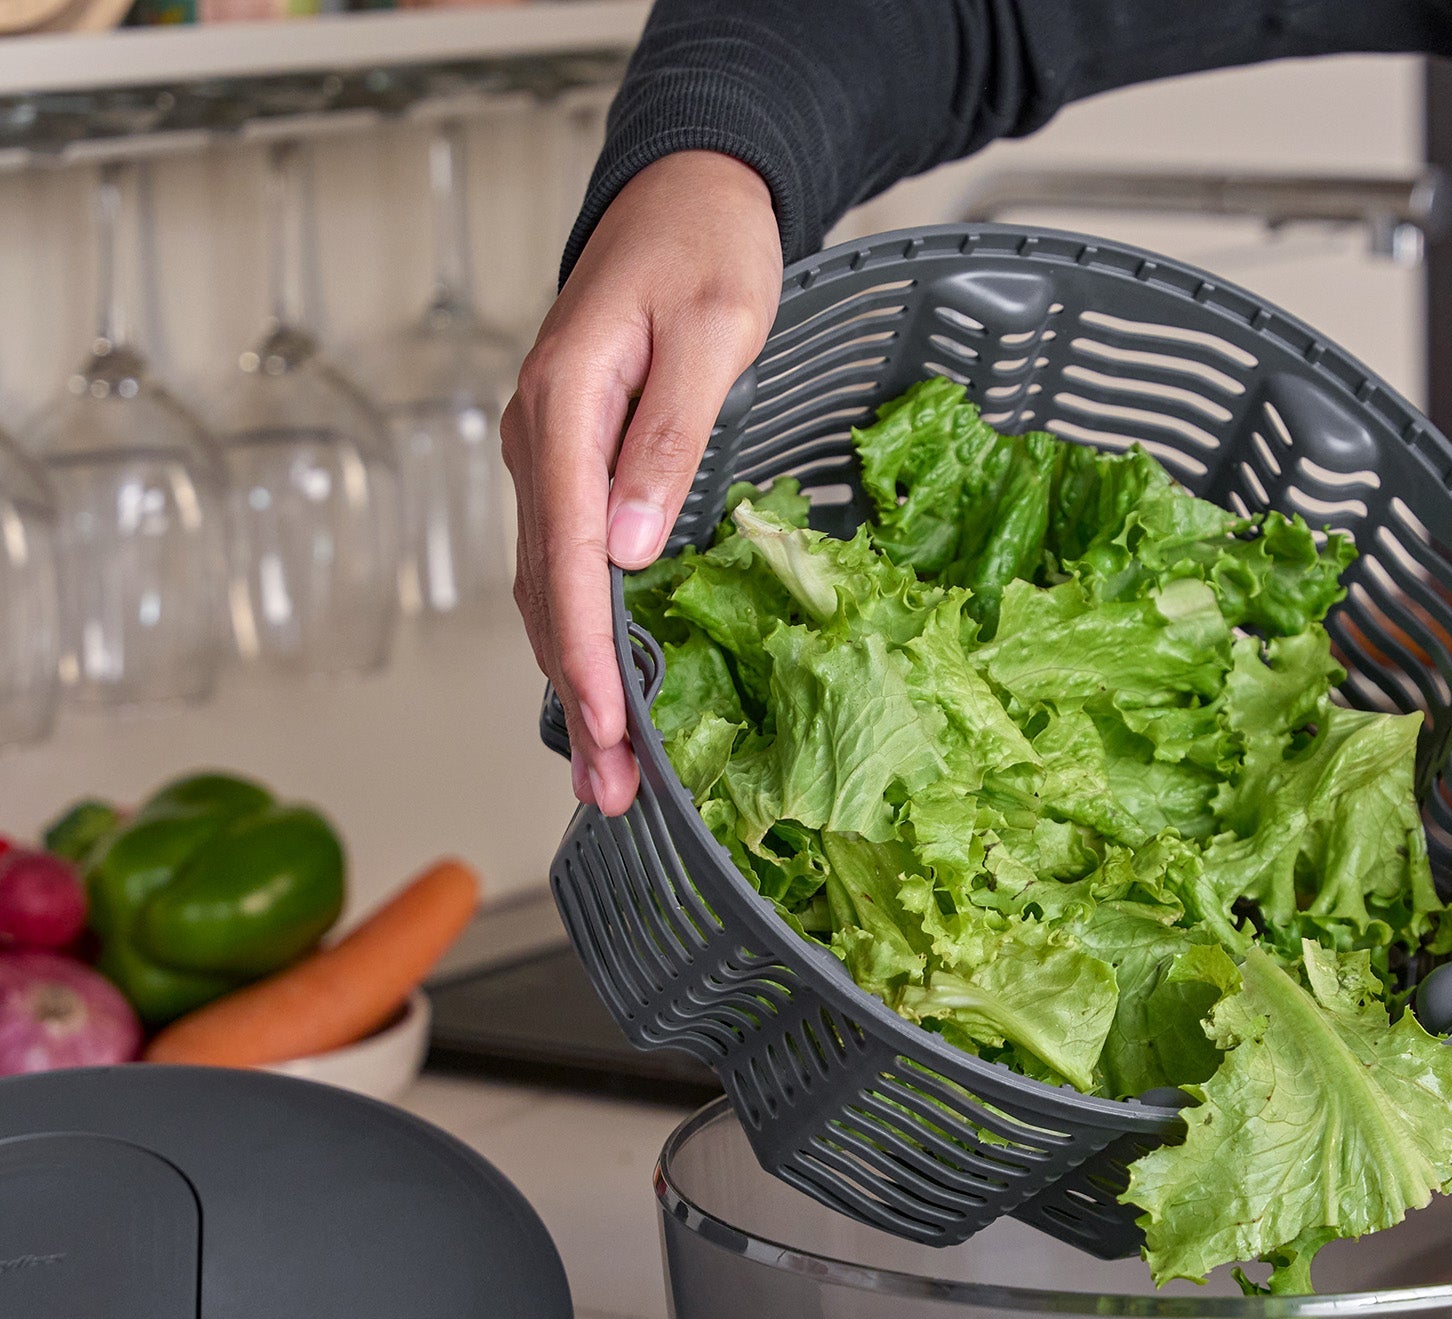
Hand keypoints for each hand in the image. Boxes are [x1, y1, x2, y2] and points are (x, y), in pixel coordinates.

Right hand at [502, 151, 780, 814]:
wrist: (684, 191)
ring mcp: (548, 457)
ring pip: (551, 593)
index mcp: (566, 406)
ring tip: (608, 776)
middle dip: (579, 698)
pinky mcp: (571, 470)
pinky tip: (606, 698)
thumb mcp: (712, 333)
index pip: (568, 555)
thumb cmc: (708, 248)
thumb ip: (668, 441)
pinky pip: (568, 570)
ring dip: (576, 686)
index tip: (611, 728)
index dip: (588, 653)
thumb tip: (626, 547)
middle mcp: (539, 439)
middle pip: (548, 593)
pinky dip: (584, 642)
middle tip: (611, 793)